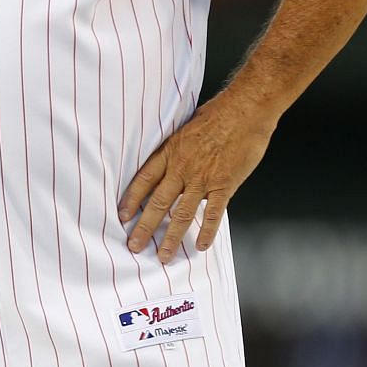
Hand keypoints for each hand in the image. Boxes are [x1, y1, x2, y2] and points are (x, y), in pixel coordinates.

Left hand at [119, 95, 276, 261]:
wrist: (245, 111)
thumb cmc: (216, 115)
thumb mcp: (184, 128)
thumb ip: (175, 149)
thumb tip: (168, 162)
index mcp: (169, 153)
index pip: (143, 180)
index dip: (131, 199)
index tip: (121, 216)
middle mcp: (182, 168)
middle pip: (158, 202)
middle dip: (144, 227)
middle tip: (134, 245)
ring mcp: (203, 179)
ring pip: (181, 214)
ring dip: (171, 237)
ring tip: (163, 255)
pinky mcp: (224, 186)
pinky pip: (213, 214)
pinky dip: (206, 231)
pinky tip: (200, 245)